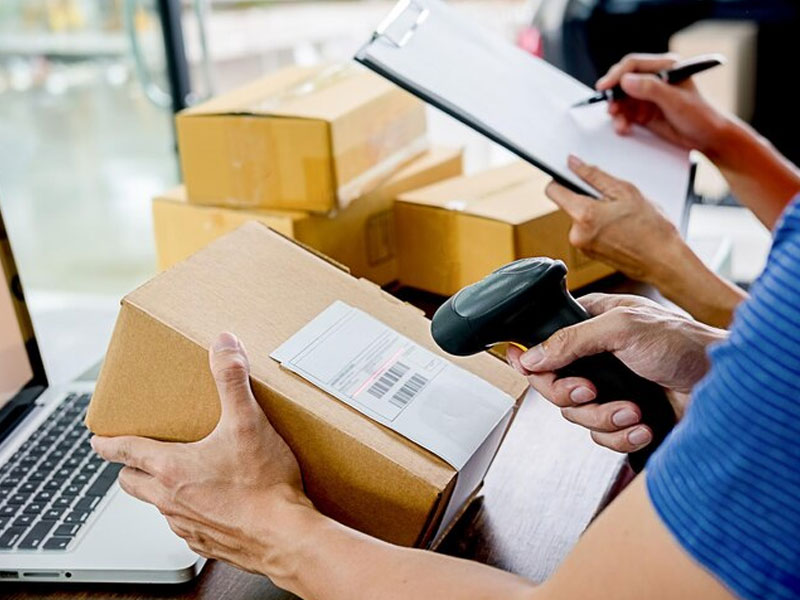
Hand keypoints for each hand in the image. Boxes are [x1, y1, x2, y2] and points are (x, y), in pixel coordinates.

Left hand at [91, 332, 313, 576]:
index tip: (98, 440)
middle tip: (141, 455)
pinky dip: (192, 511)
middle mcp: (170, 500)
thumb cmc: (264, 485)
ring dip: (163, 490)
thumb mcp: (248, 422)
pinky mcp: (207, 543)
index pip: (124, 452)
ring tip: (188, 474)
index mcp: (171, 468)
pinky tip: (217, 501)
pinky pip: (186, 525)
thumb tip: (223, 345)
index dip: (107, 443)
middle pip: (131, 482)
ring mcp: (186, 525)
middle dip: (131, 467)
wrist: (285, 536)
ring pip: (159, 505)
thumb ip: (232, 381)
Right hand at [506, 293, 726, 452]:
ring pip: (577, 416)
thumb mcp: (623, 329)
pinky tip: (642, 425)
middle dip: (572, 396)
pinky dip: (621, 436)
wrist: (725, 387)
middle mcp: (596, 358)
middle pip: (554, 386)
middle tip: (592, 392)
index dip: (532, 360)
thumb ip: (572, 340)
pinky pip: (601, 437)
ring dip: (604, 418)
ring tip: (632, 411)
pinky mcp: (624, 417)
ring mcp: (610, 389)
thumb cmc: (685, 344)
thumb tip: (532, 357)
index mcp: (592, 324)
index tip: (528, 369)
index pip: (544, 343)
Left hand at [547, 155, 680, 283]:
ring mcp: (582, 246)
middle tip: (614, 200)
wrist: (663, 262)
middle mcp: (576, 234)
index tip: (572, 175)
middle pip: (570, 204)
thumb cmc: (651, 229)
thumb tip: (573, 163)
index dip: (561, 179)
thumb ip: (594, 175)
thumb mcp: (625, 192)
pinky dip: (600, 226)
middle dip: (588, 198)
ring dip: (596, 213)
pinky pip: (588, 231)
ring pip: (581, 218)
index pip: (553, 190)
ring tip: (622, 217)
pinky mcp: (589, 253)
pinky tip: (620, 228)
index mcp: (583, 215)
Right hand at [597, 53, 729, 156]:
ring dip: (617, 112)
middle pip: (623, 82)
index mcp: (665, 67)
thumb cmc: (700, 115)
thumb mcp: (676, 101)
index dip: (616, 75)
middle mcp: (654, 79)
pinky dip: (621, 121)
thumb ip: (651, 89)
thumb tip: (625, 81)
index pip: (633, 65)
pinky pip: (625, 114)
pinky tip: (624, 128)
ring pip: (621, 99)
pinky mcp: (644, 112)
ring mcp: (648, 96)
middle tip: (611, 109)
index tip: (604, 87)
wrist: (708, 138)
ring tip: (620, 125)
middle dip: (614, 96)